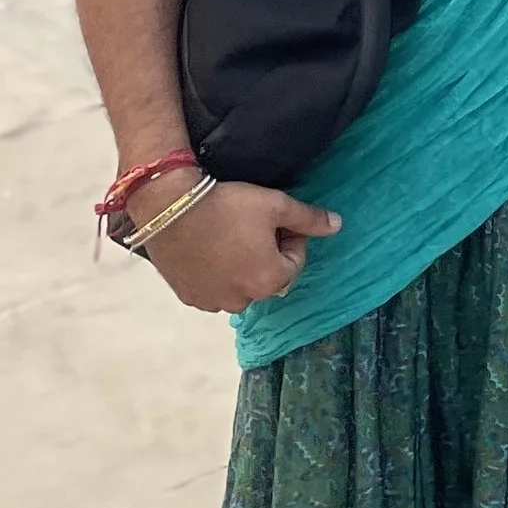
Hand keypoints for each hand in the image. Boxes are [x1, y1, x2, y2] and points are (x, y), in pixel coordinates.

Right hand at [126, 172, 339, 313]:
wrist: (170, 208)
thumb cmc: (228, 205)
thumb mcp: (275, 204)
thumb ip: (309, 218)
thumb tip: (338, 225)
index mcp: (270, 280)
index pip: (294, 260)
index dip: (289, 236)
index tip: (273, 218)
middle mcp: (243, 300)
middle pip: (267, 276)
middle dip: (266, 254)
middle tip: (250, 225)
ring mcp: (213, 302)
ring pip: (239, 286)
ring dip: (241, 267)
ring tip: (227, 236)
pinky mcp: (189, 297)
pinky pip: (212, 289)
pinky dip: (215, 274)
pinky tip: (207, 248)